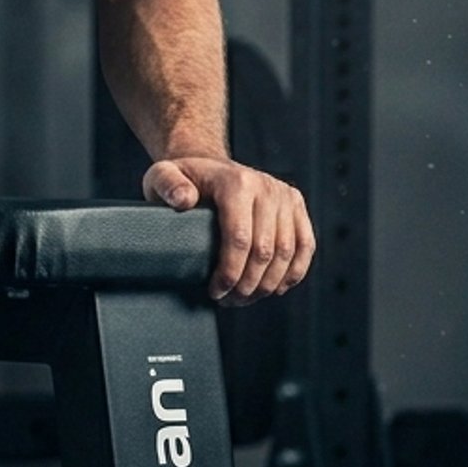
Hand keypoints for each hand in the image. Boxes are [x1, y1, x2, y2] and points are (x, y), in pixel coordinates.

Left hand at [142, 155, 314, 304]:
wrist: (209, 166)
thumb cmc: (184, 178)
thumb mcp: (162, 176)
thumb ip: (167, 185)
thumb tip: (184, 200)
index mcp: (236, 183)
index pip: (240, 238)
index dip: (229, 273)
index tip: (215, 292)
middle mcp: (267, 187)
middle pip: (265, 250)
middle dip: (247, 284)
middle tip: (228, 301)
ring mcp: (285, 196)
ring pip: (287, 252)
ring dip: (268, 284)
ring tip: (246, 298)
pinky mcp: (296, 205)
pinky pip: (305, 245)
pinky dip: (293, 272)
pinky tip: (275, 289)